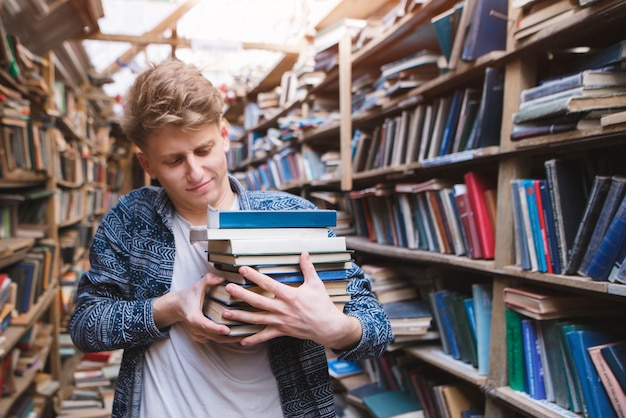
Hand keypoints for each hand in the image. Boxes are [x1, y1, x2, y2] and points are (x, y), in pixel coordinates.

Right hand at [152, 273, 244, 343]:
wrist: (176, 307)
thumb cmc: (188, 296)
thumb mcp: (197, 285)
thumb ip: (208, 280)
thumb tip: (221, 278)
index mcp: (193, 317)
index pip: (205, 325)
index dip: (216, 329)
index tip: (227, 330)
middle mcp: (195, 328)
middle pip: (214, 337)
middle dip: (230, 337)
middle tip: (246, 335)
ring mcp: (198, 334)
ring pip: (216, 340)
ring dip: (230, 339)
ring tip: (246, 336)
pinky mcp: (201, 337)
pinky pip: (214, 340)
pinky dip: (225, 338)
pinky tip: (237, 334)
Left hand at [221, 252, 361, 348]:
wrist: (328, 327)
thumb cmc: (322, 305)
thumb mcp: (316, 284)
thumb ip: (308, 268)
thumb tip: (304, 253)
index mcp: (289, 295)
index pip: (268, 284)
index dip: (254, 276)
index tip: (243, 269)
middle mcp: (282, 309)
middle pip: (257, 301)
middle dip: (241, 294)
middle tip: (228, 288)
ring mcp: (280, 321)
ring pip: (256, 319)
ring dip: (240, 315)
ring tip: (226, 313)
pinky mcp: (282, 331)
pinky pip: (265, 336)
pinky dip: (253, 339)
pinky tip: (242, 340)